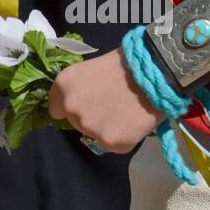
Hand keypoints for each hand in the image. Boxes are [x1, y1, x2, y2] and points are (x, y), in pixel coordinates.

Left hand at [48, 49, 163, 153]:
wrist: (152, 72)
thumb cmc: (123, 65)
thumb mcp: (90, 70)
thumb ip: (79, 89)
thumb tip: (80, 103)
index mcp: (63, 86)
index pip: (56, 109)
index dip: (70, 108)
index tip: (85, 106)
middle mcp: (71, 108)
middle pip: (77, 123)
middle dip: (91, 117)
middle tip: (112, 105)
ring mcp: (90, 127)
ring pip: (96, 135)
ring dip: (108, 128)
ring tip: (126, 112)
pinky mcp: (111, 141)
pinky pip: (114, 145)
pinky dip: (124, 138)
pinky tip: (134, 122)